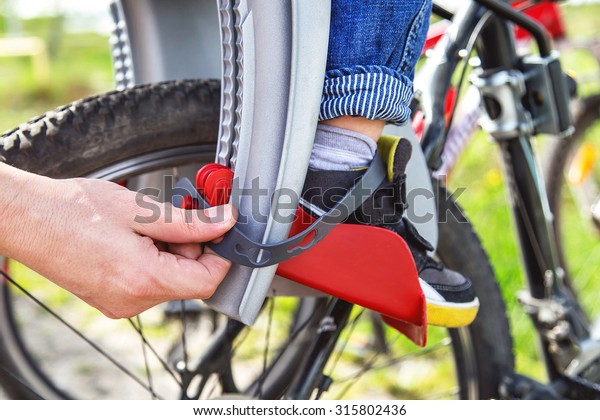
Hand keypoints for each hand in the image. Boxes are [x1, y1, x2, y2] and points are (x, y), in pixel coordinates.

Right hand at [0, 165, 235, 318]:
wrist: (28, 219)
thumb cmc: (73, 211)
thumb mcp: (142, 210)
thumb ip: (191, 222)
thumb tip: (225, 221)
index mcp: (144, 279)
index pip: (207, 281)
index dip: (221, 255)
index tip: (221, 230)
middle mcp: (133, 300)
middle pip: (189, 280)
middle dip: (192, 247)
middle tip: (175, 217)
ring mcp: (120, 303)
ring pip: (169, 280)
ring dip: (171, 252)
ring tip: (146, 225)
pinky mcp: (110, 299)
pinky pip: (148, 283)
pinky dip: (153, 260)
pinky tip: (135, 237)